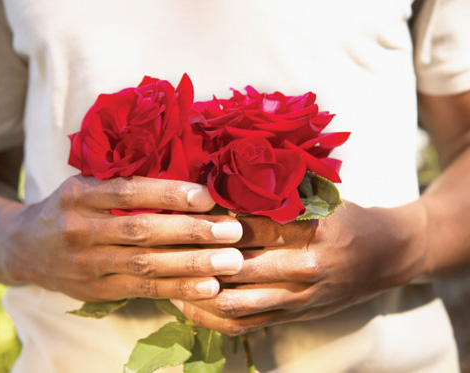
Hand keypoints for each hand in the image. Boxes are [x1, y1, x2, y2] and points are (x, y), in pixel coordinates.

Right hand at [1, 175, 244, 301]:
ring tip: (231, 261)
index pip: (128, 191)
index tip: (206, 196)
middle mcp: (79, 229)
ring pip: (145, 264)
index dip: (169, 194)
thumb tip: (186, 180)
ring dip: (192, 264)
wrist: (25, 247)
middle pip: (141, 231)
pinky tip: (208, 286)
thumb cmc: (69, 208)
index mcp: (78, 194)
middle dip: (191, 231)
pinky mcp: (96, 291)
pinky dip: (177, 288)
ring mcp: (86, 264)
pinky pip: (142, 289)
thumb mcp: (85, 185)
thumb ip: (123, 183)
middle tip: (233, 230)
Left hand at [171, 202, 426, 334]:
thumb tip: (224, 179)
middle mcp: (305, 269)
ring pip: (236, 303)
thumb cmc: (348, 218)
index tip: (175, 211)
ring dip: (198, 292)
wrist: (388, 256)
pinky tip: (187, 303)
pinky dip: (212, 317)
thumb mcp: (321, 196)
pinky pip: (246, 325)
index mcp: (311, 231)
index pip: (248, 227)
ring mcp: (299, 298)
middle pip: (236, 267)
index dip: (208, 221)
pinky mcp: (294, 316)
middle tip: (159, 245)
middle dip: (195, 257)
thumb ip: (278, 192)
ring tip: (166, 277)